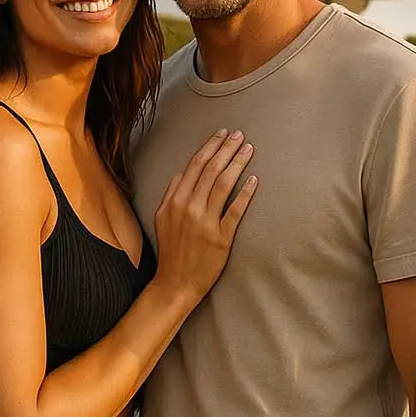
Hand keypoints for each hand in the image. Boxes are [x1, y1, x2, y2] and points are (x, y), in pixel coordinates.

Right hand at [153, 129, 256, 300]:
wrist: (176, 283)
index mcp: (176, 201)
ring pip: (223, 185)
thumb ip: (170, 194)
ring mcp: (206, 223)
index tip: (222, 134)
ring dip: (237, 164)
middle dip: (227, 149)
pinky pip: (235, 211)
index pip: (195, 165)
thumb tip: (181, 173)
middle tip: (240, 135)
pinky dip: (244, 194)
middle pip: (211, 170)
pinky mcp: (221, 238)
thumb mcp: (161, 219)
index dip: (211, 147)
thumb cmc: (171, 250)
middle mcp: (190, 208)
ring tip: (248, 149)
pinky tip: (254, 180)